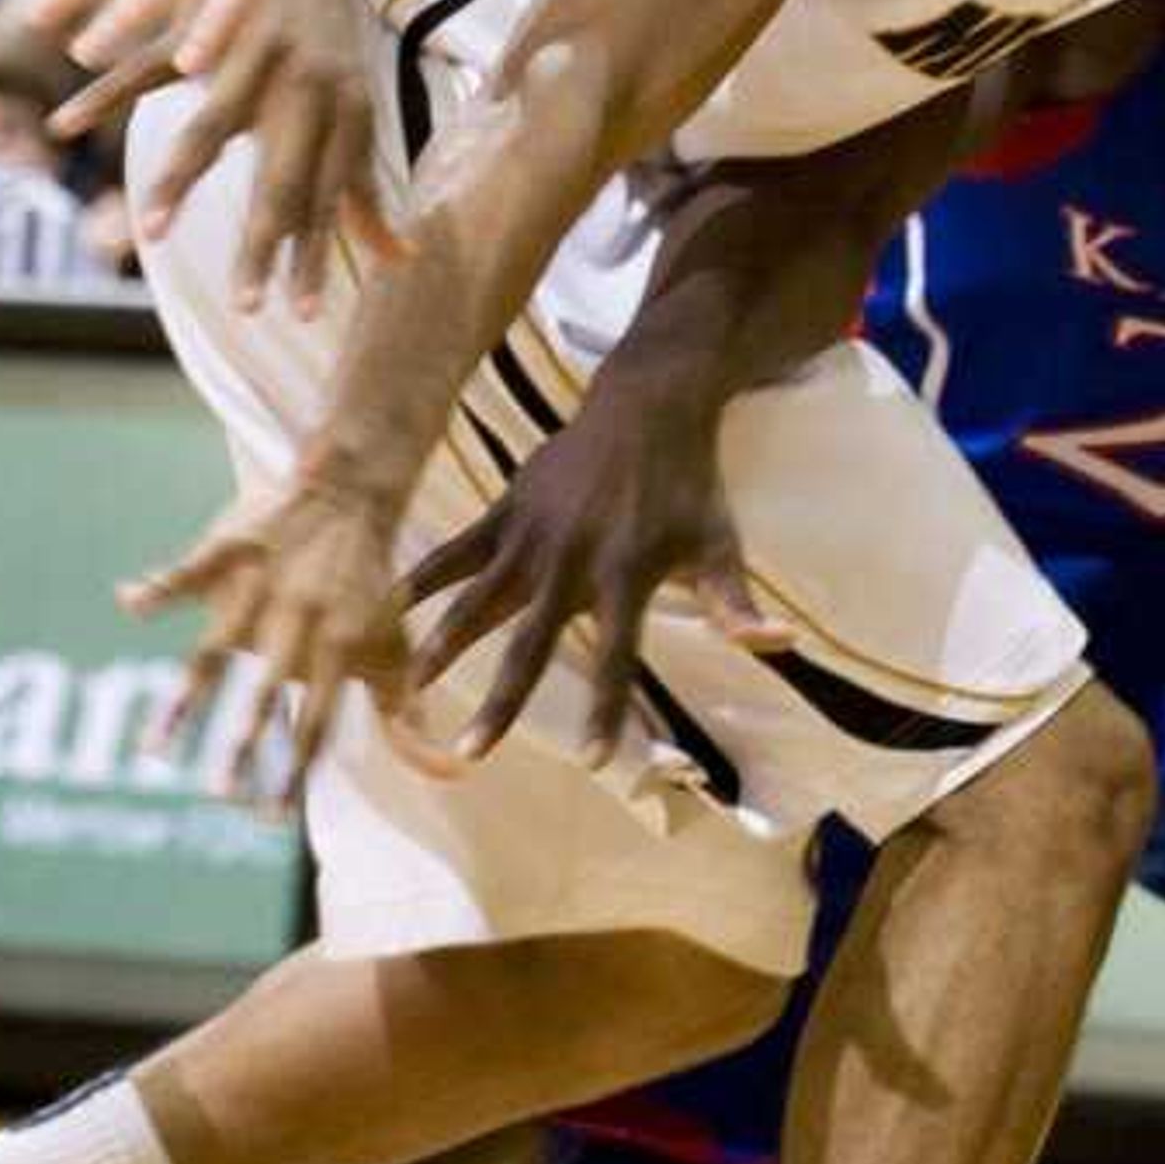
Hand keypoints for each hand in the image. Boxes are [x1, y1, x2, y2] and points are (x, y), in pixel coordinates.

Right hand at [56, 0, 376, 309]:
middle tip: (247, 306)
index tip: (303, 314)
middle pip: (282, 175)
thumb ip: (365, 189)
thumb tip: (402, 260)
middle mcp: (304, 84)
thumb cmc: (332, 35)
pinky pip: (146, 65)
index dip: (317, 254)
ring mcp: (250, 51)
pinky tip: (62, 129)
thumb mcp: (355, 109)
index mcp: (345, 109)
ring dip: (182, 182)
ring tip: (152, 233)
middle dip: (264, 241)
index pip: (329, 197)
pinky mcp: (202, 19)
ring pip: (211, 126)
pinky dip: (101, 97)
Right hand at [124, 463, 412, 817]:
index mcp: (336, 647)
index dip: (293, 771)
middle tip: (219, 792)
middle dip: (244, 741)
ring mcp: (257, 587)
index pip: (315, 721)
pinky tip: (129, 602)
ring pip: (213, 647)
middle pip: (263, 692)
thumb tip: (451, 771)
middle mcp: (294, 622)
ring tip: (152, 750)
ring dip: (186, 700)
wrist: (352, 498)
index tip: (269, 819)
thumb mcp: (396, 649)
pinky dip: (160, 586)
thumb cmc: (370, 587)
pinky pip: (191, 569)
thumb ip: (408, 717)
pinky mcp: (229, 550)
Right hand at [403, 371, 785, 760]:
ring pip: (478, 598)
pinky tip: (386, 607)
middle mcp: (572, 557)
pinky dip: (422, 578)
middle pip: (530, 642)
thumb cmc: (688, 482)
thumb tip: (778, 646)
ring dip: (443, 646)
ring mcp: (532, 530)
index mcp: (627, 572)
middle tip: (471, 753)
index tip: (594, 762)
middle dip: (502, 701)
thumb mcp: (720, 541)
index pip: (618, 656)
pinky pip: (457, 549)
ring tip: (409, 690)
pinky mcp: (507, 506)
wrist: (647, 401)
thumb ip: (737, 602)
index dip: (608, 709)